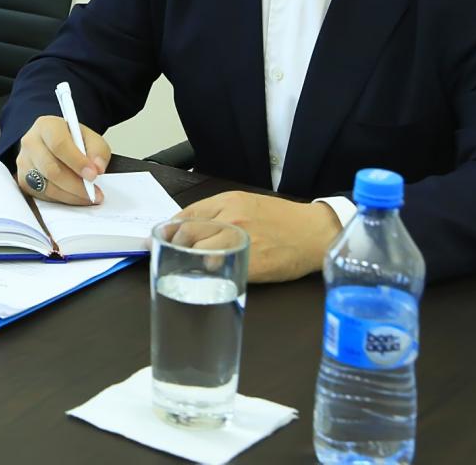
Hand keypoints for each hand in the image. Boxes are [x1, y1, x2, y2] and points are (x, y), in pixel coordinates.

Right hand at [16, 114, 111, 204]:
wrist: (56, 146)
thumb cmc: (72, 141)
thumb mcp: (90, 139)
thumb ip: (98, 150)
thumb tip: (97, 168)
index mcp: (46, 126)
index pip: (58, 144)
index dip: (77, 162)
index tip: (93, 175)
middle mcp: (30, 142)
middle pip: (51, 169)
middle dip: (75, 184)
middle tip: (94, 192)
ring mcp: (24, 162)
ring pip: (47, 186)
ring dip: (71, 195)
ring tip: (89, 196)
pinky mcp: (23, 180)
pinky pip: (43, 196)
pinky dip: (62, 199)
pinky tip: (74, 196)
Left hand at [173, 190, 342, 282]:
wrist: (314, 233)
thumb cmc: (281, 219)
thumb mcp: (248, 203)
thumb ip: (219, 211)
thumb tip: (189, 225)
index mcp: (229, 201)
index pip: (188, 214)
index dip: (170, 228)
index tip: (161, 237)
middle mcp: (232, 218)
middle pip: (188, 233)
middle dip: (174, 245)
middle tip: (169, 254)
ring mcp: (240, 241)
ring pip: (199, 252)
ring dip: (188, 261)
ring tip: (186, 266)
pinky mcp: (251, 264)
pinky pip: (220, 270)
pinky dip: (209, 273)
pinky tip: (207, 275)